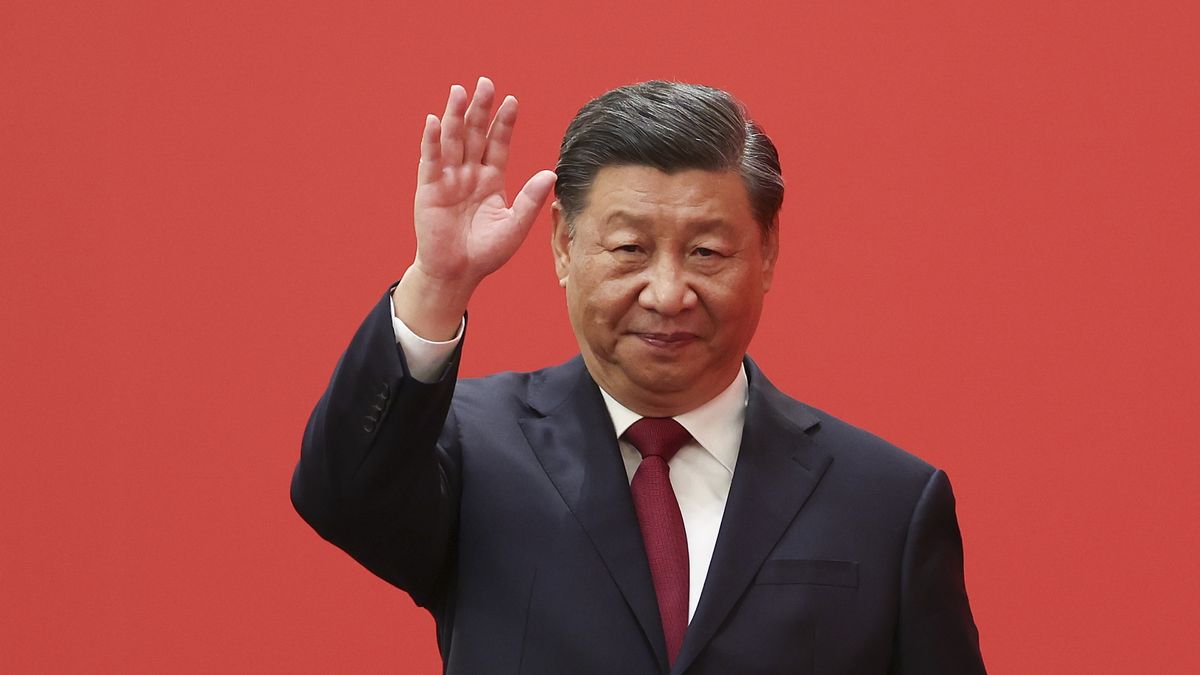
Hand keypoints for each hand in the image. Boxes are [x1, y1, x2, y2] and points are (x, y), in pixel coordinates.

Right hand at [394, 77, 555, 339]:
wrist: (457, 273)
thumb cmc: (486, 253)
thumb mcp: (514, 226)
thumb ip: (530, 200)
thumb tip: (550, 173)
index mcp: (491, 180)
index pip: (498, 144)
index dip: (504, 123)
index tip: (512, 101)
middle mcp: (469, 174)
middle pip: (475, 134)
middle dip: (480, 109)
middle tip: (486, 83)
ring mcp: (448, 179)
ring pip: (452, 141)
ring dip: (455, 116)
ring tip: (459, 91)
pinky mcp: (429, 190)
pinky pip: (431, 161)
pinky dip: (431, 142)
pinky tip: (433, 121)